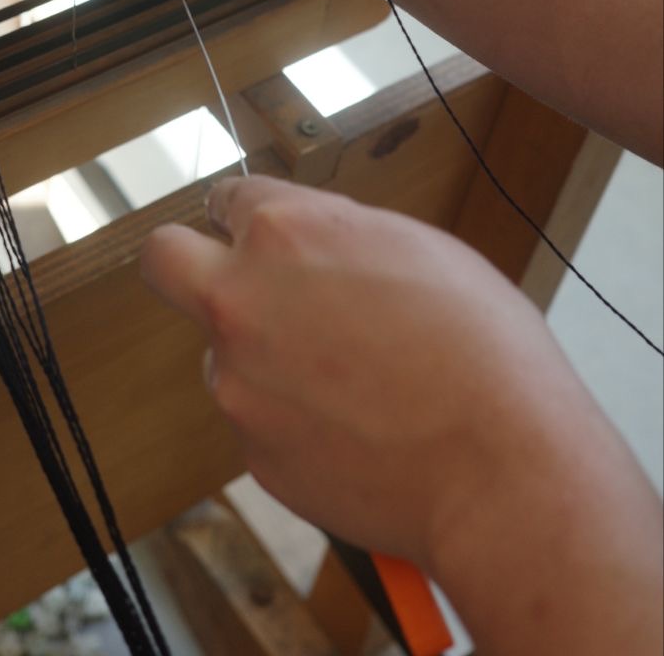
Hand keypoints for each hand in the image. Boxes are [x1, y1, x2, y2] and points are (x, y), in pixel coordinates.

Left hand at [140, 175, 623, 572]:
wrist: (503, 468)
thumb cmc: (483, 352)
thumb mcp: (417, 248)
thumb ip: (341, 236)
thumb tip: (316, 243)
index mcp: (287, 232)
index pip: (229, 199)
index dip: (250, 218)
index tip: (257, 233)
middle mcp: (243, 299)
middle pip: (165, 260)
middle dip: (187, 261)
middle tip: (231, 282)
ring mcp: (240, 382)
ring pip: (224, 356)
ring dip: (264, 362)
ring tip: (353, 385)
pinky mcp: (254, 453)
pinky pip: (261, 424)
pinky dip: (295, 425)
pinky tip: (360, 432)